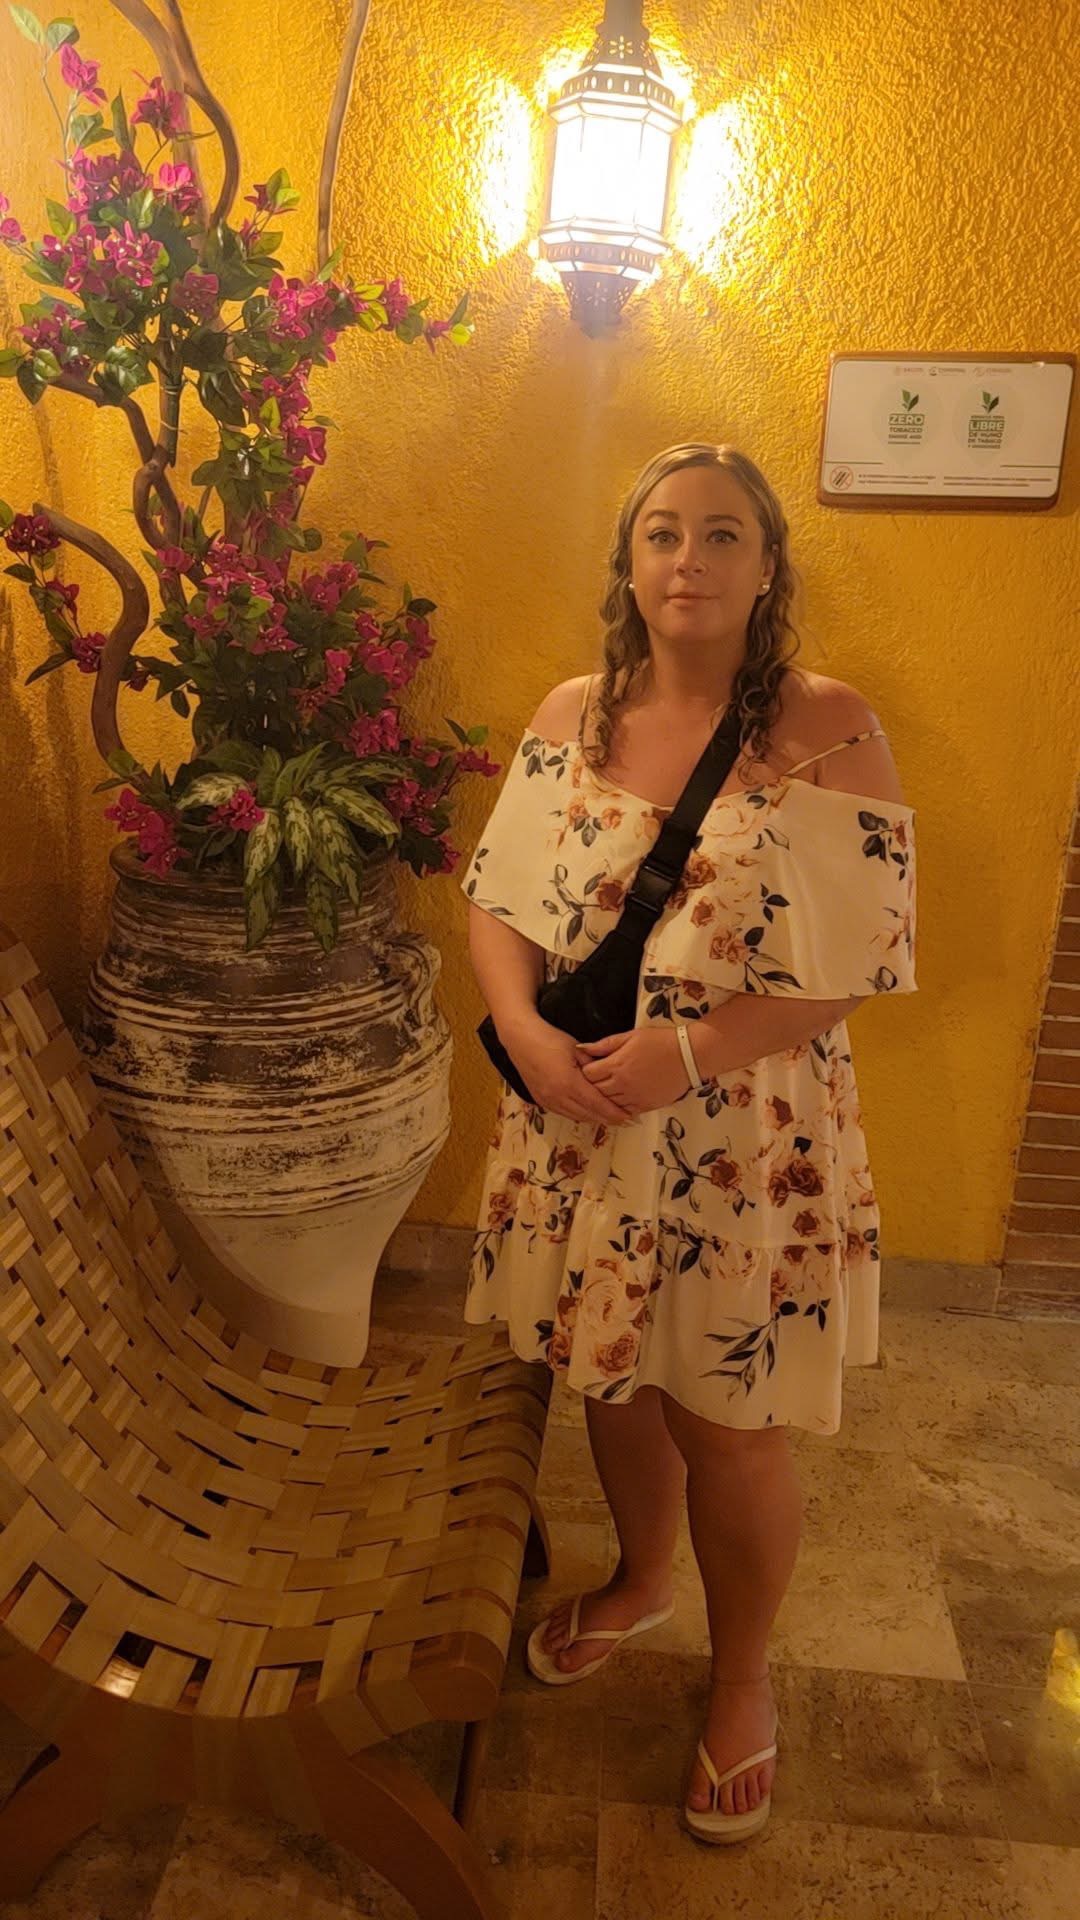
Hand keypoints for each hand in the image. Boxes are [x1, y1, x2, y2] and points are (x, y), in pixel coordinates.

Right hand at [501, 1014, 635, 1125]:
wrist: (521, 1040)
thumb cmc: (550, 1039)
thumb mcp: (577, 1049)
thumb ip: (594, 1066)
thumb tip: (609, 1077)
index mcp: (569, 1083)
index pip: (597, 1104)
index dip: (613, 1112)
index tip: (627, 1116)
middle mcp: (558, 1096)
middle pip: (588, 1114)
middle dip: (606, 1118)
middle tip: (622, 1118)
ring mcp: (548, 1100)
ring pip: (576, 1116)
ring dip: (593, 1118)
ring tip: (608, 1117)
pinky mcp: (541, 1101)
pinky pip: (564, 1113)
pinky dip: (578, 1114)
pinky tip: (587, 1111)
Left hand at [575, 1027, 696, 1116]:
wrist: (688, 1056)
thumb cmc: (660, 1042)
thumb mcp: (631, 1036)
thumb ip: (605, 1044)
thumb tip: (582, 1048)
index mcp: (616, 1065)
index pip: (588, 1074)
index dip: (586, 1070)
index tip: (590, 1066)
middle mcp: (622, 1084)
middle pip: (595, 1091)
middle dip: (592, 1085)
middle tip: (596, 1078)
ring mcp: (633, 1097)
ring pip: (608, 1103)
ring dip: (605, 1097)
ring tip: (609, 1088)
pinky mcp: (645, 1106)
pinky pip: (624, 1111)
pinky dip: (619, 1106)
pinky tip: (621, 1097)